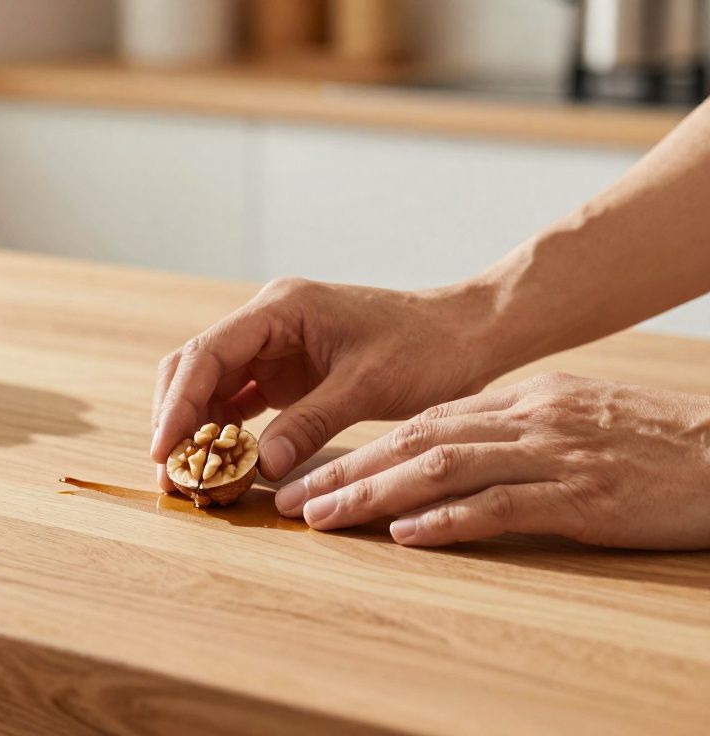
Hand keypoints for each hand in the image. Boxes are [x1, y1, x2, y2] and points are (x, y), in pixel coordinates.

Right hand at [151, 278, 495, 490]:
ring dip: (196, 430)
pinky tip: (220, 467)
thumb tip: (258, 467)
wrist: (466, 334)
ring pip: (210, 386)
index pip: (207, 353)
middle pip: (195, 368)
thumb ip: (310, 423)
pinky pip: (238, 402)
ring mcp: (272, 348)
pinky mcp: (285, 373)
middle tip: (167, 474)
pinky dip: (225, 434)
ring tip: (187, 479)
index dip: (179, 403)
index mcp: (280, 308)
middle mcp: (266, 323)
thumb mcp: (367, 385)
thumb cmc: (425, 347)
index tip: (163, 449)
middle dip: (176, 418)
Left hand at [276, 372, 709, 549]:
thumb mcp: (573, 418)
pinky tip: (407, 534)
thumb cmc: (650, 443)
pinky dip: (450, 520)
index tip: (309, 473)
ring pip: (444, 467)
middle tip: (291, 498)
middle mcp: (528, 419)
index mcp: (522, 400)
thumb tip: (446, 451)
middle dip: (346, 469)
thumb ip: (511, 429)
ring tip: (326, 517)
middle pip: (415, 439)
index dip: (359, 448)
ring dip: (376, 494)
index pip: (421, 421)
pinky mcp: (584, 496)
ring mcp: (555, 455)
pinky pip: (503, 505)